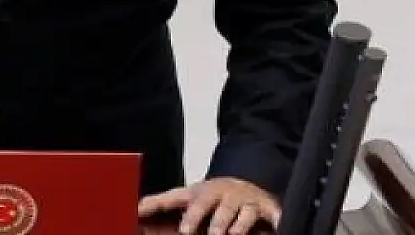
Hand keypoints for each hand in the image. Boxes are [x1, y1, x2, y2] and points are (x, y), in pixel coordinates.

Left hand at [138, 178, 279, 234]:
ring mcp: (244, 201)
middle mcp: (222, 194)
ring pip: (239, 213)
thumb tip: (135, 209)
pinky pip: (272, 216)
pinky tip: (279, 228)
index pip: (181, 198)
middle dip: (199, 217)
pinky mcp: (266, 208)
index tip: (162, 221)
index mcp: (200, 192)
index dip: (170, 208)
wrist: (247, 184)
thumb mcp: (189, 197)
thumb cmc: (211, 197)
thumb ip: (162, 203)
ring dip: (234, 226)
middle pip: (210, 205)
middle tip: (188, 231)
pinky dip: (277, 222)